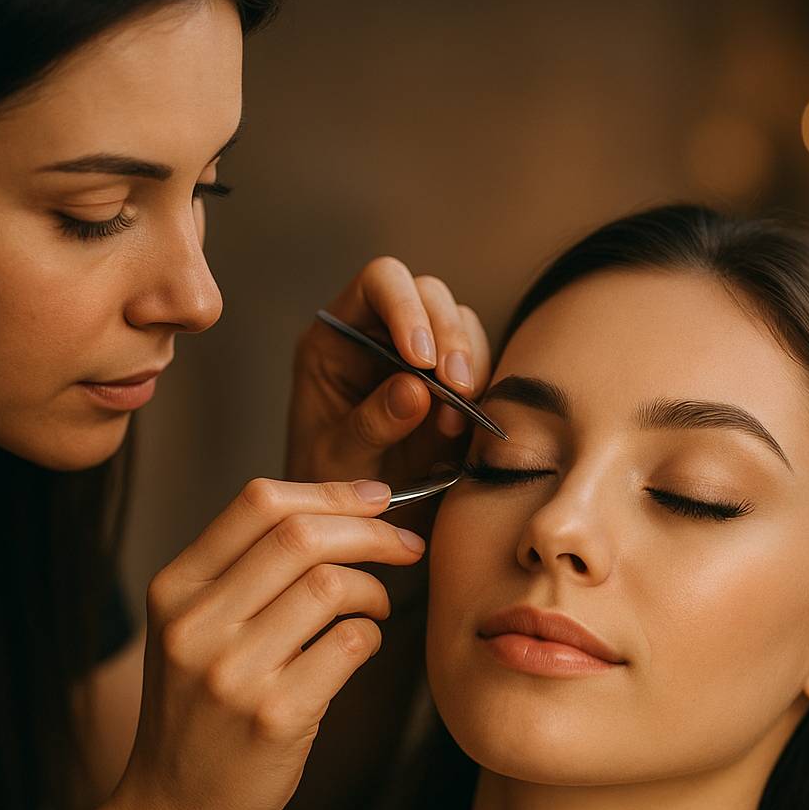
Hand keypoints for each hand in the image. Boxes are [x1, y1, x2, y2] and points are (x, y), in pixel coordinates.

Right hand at [111, 478, 424, 809]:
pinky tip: (360, 646)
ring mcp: (232, 672)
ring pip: (331, 585)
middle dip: (372, 531)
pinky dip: (371, 635)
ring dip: (374, 588)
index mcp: (175, 589)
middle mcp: (196, 624)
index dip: (330, 493)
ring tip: (375, 606)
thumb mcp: (191, 629)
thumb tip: (338, 511)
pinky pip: (350, 644)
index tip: (376, 499)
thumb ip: (242, 572)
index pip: (259, 504)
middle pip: (302, 536)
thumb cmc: (200, 712)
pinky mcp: (275, 716)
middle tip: (406, 546)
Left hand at [285, 257, 493, 524]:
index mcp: (338, 336)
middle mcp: (380, 334)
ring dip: (470, 362)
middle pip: (429, 294)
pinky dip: (483, 390)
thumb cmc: (325, 487)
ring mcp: (420, 357)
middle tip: (457, 389)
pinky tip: (464, 428)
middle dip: (450, 335)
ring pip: (462, 324)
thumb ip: (370, 424)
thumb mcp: (335, 462)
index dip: (405, 306)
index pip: (379, 283)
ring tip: (458, 416)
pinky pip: (480, 366)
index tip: (421, 359)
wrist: (351, 526)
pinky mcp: (451, 385)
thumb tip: (416, 388)